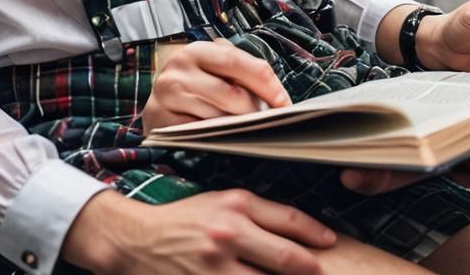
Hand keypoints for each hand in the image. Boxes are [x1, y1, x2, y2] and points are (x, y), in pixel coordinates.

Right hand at [62, 187, 335, 273]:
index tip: (330, 242)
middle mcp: (229, 233)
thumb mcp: (221, 201)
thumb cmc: (186, 219)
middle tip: (321, 271)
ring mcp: (217, 266)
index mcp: (236, 204)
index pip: (289, 220)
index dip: (315, 234)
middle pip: (286, 258)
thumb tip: (297, 230)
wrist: (140, 240)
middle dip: (309, 268)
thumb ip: (256, 212)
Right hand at [142, 40, 289, 136]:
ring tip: (247, 130)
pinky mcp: (161, 123)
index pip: (235, 60)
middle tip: (270, 122)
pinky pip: (200, 136)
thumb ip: (239, 71)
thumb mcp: (212, 68)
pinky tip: (223, 139)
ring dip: (238, 128)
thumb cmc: (195, 85)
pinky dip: (216, 140)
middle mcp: (178, 71)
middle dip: (256, 111)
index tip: (284, 102)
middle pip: (231, 94)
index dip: (264, 81)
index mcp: (195, 51)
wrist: (157, 105)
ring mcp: (166, 97)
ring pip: (218, 119)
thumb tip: (276, 96)